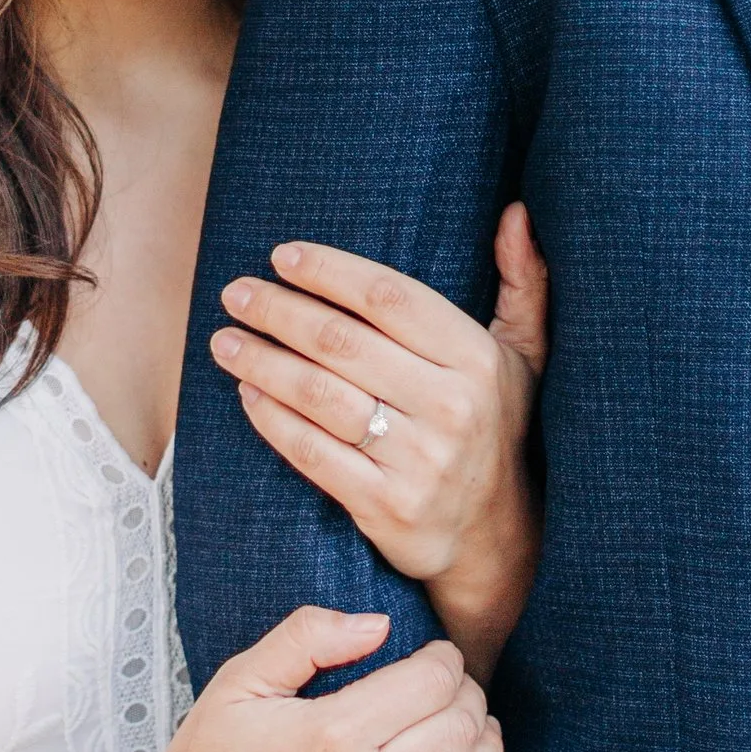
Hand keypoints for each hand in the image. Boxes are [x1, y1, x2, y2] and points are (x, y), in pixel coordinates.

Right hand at [133, 604, 506, 751]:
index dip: (447, 661)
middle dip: (470, 698)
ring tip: (476, 731)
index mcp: (331, 735)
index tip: (439, 657)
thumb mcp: (240, 682)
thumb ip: (308, 636)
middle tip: (459, 690)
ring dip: (487, 751)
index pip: (431, 683)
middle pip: (459, 731)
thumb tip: (381, 625)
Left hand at [212, 208, 550, 677]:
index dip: (330, 272)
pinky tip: (246, 392)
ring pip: (319, 396)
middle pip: (343, 343)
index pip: (390, 299)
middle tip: (236, 294)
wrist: (498, 539)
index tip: (282, 256)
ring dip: (262, 362)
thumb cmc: (497, 427)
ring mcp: (417, 461)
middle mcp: (450, 407)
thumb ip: (522, 282)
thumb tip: (518, 212)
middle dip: (279, 311)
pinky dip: (271, 419)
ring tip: (225, 339)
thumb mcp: (526, 356)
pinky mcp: (385, 506)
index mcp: (478, 360)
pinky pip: (311, 453)